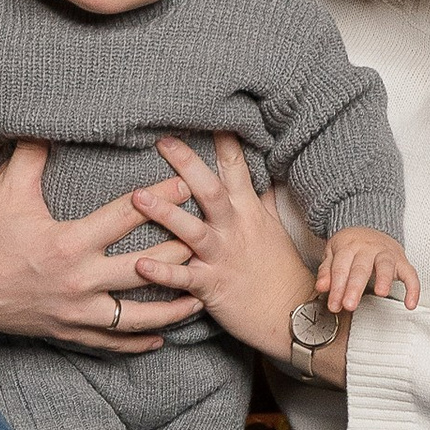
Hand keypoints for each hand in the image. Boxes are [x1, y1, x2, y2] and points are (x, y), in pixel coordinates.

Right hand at [0, 137, 193, 351]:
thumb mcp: (4, 192)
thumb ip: (32, 155)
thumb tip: (49, 119)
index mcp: (67, 243)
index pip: (126, 217)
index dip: (161, 200)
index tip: (189, 185)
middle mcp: (77, 282)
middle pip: (145, 268)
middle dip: (181, 252)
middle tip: (211, 238)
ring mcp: (74, 313)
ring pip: (137, 314)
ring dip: (172, 306)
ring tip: (201, 295)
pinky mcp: (66, 332)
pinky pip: (111, 343)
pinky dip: (138, 340)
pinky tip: (161, 336)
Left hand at [128, 134, 327, 370]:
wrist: (292, 314)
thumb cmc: (279, 270)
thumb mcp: (273, 229)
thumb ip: (261, 201)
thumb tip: (263, 175)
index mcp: (248, 212)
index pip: (237, 169)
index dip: (225, 141)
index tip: (211, 114)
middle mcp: (235, 230)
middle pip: (211, 191)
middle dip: (187, 165)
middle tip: (163, 141)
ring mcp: (223, 258)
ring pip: (192, 231)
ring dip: (165, 213)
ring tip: (137, 196)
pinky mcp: (212, 287)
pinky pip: (184, 278)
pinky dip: (162, 271)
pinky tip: (139, 263)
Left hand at [320, 224, 418, 314]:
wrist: (370, 227)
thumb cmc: (350, 245)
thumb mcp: (333, 253)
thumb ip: (326, 270)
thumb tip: (322, 286)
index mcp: (348, 246)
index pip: (341, 268)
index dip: (336, 287)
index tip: (334, 304)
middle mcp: (368, 248)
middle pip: (361, 268)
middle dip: (355, 287)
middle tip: (349, 304)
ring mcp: (386, 253)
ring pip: (386, 265)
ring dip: (384, 279)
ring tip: (381, 293)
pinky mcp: (401, 260)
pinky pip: (410, 274)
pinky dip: (413, 288)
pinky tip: (410, 303)